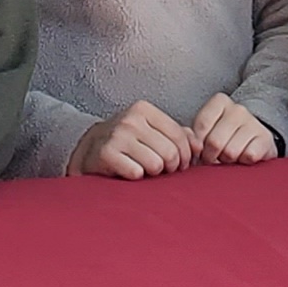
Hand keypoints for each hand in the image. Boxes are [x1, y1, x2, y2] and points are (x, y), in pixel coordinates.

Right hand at [74, 100, 196, 178]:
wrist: (88, 149)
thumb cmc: (127, 142)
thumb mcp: (151, 131)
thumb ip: (178, 135)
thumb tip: (199, 147)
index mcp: (144, 109)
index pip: (180, 136)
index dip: (185, 155)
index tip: (180, 164)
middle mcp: (130, 119)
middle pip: (170, 152)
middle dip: (171, 167)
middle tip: (163, 170)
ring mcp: (117, 136)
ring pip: (156, 164)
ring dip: (153, 173)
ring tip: (145, 170)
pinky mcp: (106, 154)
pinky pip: (136, 173)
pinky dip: (136, 177)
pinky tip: (129, 172)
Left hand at [188, 93, 279, 164]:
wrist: (254, 141)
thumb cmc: (224, 137)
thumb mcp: (207, 132)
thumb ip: (194, 136)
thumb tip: (194, 146)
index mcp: (220, 102)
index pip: (202, 125)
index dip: (199, 144)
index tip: (202, 147)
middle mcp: (238, 109)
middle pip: (214, 141)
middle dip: (212, 156)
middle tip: (216, 156)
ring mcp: (253, 122)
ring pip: (231, 152)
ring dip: (228, 161)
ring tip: (231, 156)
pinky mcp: (265, 139)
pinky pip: (248, 157)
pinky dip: (244, 162)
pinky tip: (244, 157)